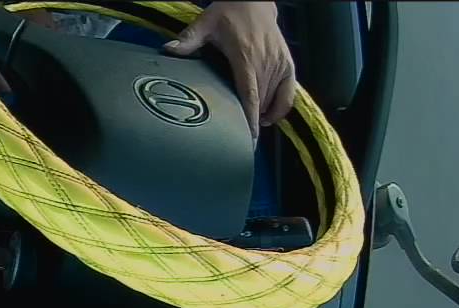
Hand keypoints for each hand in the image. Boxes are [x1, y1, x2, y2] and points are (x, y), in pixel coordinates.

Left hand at [164, 1, 295, 138]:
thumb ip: (189, 39)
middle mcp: (266, 63)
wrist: (255, 2)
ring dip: (261, 116)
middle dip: (250, 124)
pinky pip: (289, 94)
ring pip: (273, 101)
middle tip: (237, 142)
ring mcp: (280, 64)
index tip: (247, 138)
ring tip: (246, 128)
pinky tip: (266, 117)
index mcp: (246, 57)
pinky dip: (280, 109)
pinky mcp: (289, 64)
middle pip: (261, 103)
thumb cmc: (230, 13)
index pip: (250, 95)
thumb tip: (168, 50)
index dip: (249, 119)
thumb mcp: (206, 23)